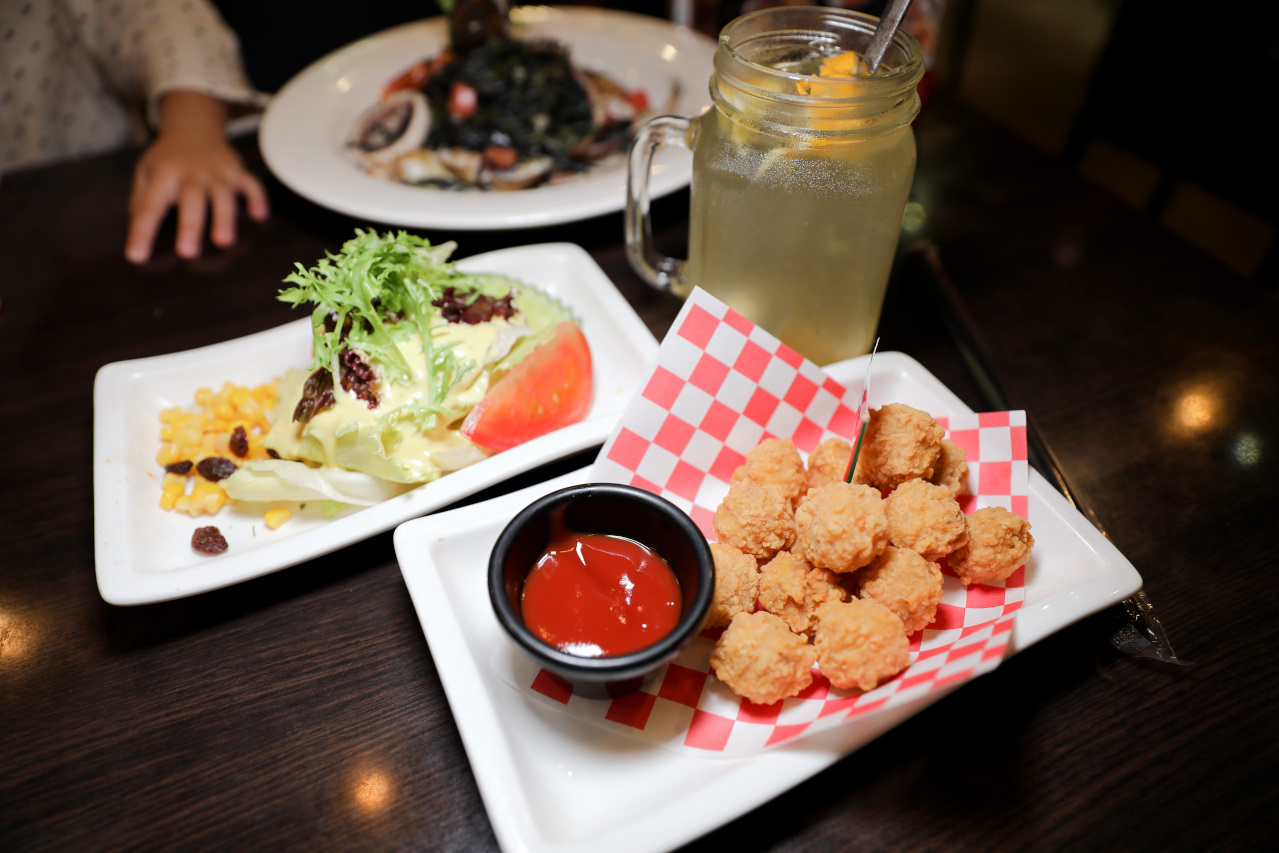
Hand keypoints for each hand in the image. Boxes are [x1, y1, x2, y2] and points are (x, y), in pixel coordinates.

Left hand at [126, 91, 268, 263]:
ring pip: (222, 195)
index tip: (136, 256)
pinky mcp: (236, 171)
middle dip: (190, 227)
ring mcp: (216, 172)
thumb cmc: (168, 159)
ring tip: (224, 242)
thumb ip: (141, 200)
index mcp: (163, 175)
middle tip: (187, 253)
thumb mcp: (145, 172)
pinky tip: (259, 216)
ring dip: (224, 218)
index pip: (150, 206)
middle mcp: (190, 173)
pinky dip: (257, 199)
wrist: (193, 126)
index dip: (142, 232)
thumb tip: (137, 227)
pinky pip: (250, 184)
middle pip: (191, 200)